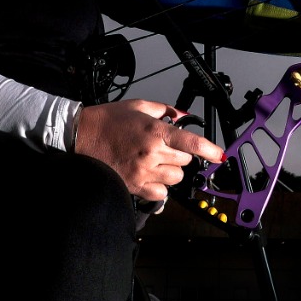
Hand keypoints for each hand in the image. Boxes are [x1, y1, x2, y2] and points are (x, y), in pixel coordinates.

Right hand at [74, 99, 224, 200]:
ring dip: (171, 171)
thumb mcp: (138, 106)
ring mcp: (143, 172)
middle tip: (165, 148)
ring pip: (175, 178)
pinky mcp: (134, 186)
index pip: (193, 144)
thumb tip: (182, 116)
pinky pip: (161, 194)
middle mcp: (152, 153)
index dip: (211, 151)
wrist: (81, 137)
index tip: (219, 156)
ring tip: (156, 162)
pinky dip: (160, 187)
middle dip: (180, 155)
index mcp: (155, 132)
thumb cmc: (107, 121)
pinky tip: (151, 176)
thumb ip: (164, 110)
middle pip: (185, 162)